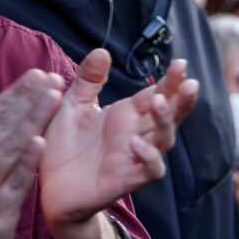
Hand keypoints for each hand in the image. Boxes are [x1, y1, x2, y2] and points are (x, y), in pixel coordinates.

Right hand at [0, 70, 64, 238]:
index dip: (17, 91)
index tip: (39, 72)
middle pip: (3, 124)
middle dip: (29, 99)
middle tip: (54, 78)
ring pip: (10, 146)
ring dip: (32, 120)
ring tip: (53, 99)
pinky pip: (13, 182)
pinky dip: (26, 161)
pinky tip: (41, 142)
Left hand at [40, 50, 184, 226]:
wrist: (49, 187)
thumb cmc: (64, 146)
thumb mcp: (72, 106)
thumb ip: (89, 81)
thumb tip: (102, 50)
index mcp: (126, 116)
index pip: (156, 94)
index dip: (170, 81)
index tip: (181, 63)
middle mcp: (135, 135)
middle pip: (169, 115)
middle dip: (181, 99)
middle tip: (190, 81)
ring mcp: (133, 158)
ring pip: (163, 140)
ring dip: (165, 122)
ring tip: (159, 102)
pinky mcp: (125, 180)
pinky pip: (149, 170)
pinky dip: (148, 157)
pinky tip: (137, 143)